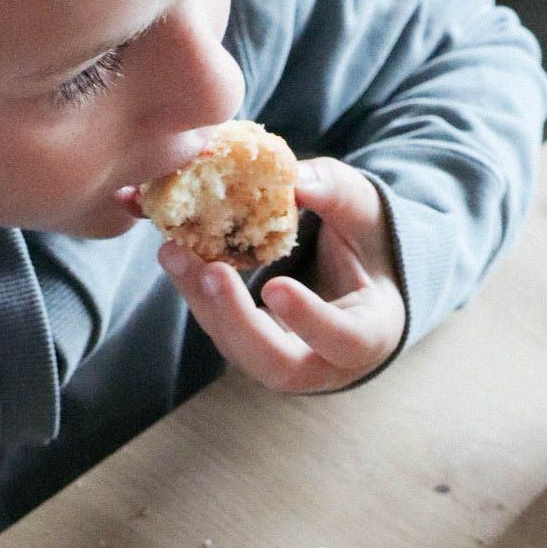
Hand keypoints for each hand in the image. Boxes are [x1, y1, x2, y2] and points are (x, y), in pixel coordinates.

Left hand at [159, 157, 404, 392]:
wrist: (355, 275)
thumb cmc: (367, 244)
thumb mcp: (364, 212)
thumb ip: (338, 195)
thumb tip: (298, 180)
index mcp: (372, 334)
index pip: (344, 340)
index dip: (309, 320)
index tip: (275, 286)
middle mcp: (328, 364)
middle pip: (279, 367)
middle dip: (238, 321)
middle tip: (210, 272)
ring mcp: (287, 364)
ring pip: (241, 353)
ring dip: (205, 305)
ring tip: (174, 252)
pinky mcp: (253, 351)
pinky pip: (223, 334)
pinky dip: (199, 297)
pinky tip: (177, 256)